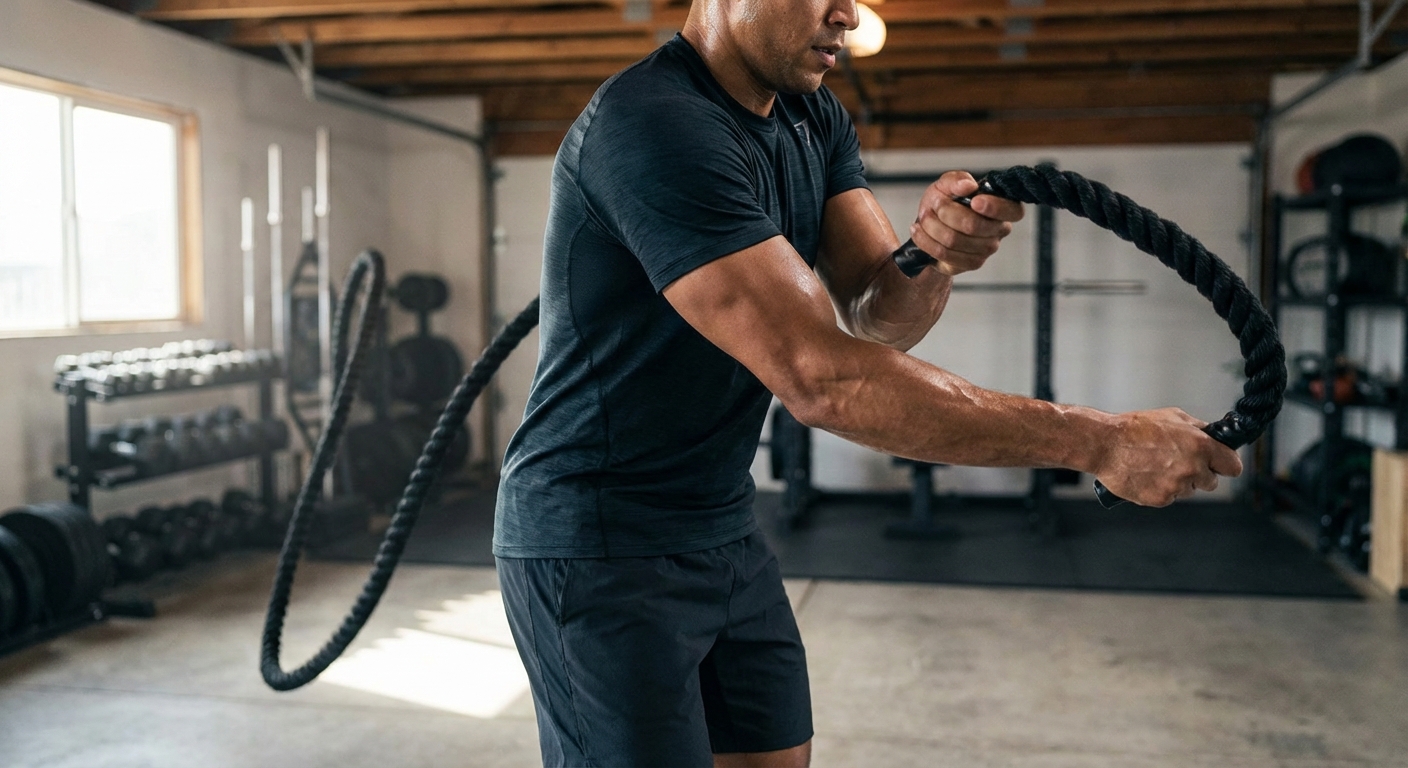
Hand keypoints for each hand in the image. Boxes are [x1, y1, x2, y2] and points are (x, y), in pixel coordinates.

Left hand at [910, 171, 1024, 276]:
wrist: (931, 226)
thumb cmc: (945, 202)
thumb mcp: (947, 184)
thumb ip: (957, 179)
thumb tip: (968, 186)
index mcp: (1004, 207)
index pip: (1013, 210)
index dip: (995, 207)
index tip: (974, 202)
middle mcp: (1000, 230)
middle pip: (973, 225)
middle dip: (946, 212)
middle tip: (935, 204)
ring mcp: (987, 249)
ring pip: (954, 240)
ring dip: (932, 226)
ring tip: (924, 217)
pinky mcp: (971, 263)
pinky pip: (944, 253)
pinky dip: (926, 240)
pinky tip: (918, 231)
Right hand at [1091, 408, 1242, 506]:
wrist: (1105, 444)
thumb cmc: (1135, 428)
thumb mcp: (1172, 417)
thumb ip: (1198, 429)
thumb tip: (1213, 435)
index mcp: (1201, 446)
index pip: (1233, 466)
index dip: (1226, 464)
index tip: (1220, 464)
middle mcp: (1192, 468)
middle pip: (1211, 483)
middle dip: (1199, 474)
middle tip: (1179, 462)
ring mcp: (1176, 486)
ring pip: (1188, 491)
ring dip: (1178, 482)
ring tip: (1156, 466)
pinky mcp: (1160, 499)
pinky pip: (1168, 498)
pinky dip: (1160, 489)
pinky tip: (1146, 475)